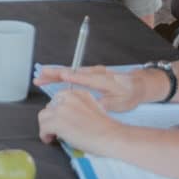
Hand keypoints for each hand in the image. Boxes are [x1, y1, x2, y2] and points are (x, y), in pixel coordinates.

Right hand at [35, 64, 160, 111]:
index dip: (72, 76)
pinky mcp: (91, 73)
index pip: (85, 77)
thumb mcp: (120, 104)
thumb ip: (104, 104)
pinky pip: (73, 73)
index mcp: (104, 79)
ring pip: (71, 71)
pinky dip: (61, 75)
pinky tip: (51, 78)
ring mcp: (93, 71)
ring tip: (40, 78)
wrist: (139, 84)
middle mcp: (96, 72)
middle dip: (55, 73)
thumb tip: (91, 107)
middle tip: (40, 76)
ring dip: (55, 74)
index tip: (60, 76)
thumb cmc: (130, 94)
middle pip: (73, 71)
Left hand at [38, 88, 122, 156]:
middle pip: (50, 107)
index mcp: (78, 93)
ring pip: (43, 116)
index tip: (60, 120)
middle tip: (57, 129)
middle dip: (52, 118)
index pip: (59, 99)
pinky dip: (44, 135)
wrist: (111, 136)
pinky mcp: (57, 121)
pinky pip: (43, 128)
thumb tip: (67, 117)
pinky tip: (50, 139)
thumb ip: (79, 108)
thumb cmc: (106, 128)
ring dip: (47, 126)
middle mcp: (68, 97)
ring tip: (52, 135)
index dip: (58, 111)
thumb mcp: (93, 108)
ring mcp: (61, 109)